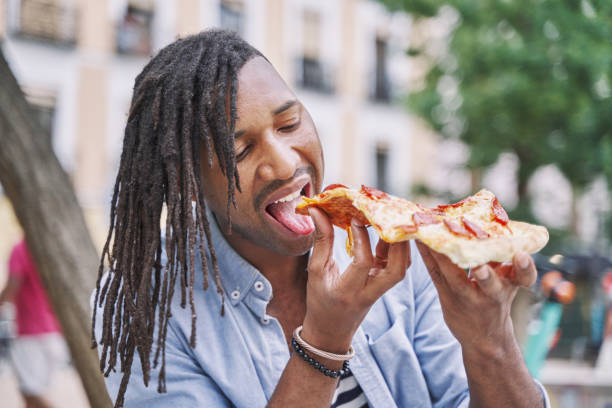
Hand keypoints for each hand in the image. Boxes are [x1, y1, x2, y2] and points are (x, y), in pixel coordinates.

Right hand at [301, 208, 410, 351]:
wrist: (331, 330)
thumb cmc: (319, 300)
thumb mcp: (315, 271)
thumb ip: (321, 240)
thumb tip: (317, 209)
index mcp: (348, 291)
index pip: (363, 263)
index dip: (361, 239)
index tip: (354, 218)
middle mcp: (369, 293)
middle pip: (397, 270)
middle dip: (397, 243)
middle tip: (387, 218)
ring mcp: (381, 291)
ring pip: (402, 267)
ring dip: (400, 243)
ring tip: (389, 220)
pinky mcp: (385, 285)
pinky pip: (397, 265)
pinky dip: (395, 246)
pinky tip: (384, 230)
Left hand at [416, 242, 536, 354]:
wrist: (485, 338)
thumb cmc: (496, 299)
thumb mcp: (507, 282)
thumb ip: (503, 258)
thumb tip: (496, 227)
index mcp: (510, 285)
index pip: (524, 277)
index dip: (525, 267)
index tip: (523, 255)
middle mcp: (491, 294)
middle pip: (490, 286)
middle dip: (486, 275)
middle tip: (479, 265)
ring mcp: (468, 298)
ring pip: (455, 278)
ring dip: (443, 257)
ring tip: (432, 236)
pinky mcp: (447, 297)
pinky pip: (436, 274)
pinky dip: (427, 257)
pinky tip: (418, 240)